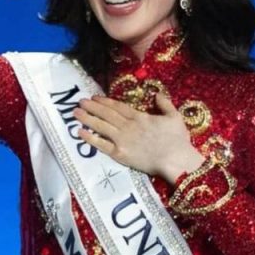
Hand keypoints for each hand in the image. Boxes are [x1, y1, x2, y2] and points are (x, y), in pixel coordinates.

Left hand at [75, 92, 203, 181]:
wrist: (176, 160)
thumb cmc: (178, 140)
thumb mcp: (175, 117)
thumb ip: (165, 104)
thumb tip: (157, 94)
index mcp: (140, 117)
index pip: (118, 107)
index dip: (105, 102)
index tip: (95, 97)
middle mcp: (128, 126)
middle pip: (107, 114)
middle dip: (92, 107)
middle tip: (80, 101)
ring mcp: (122, 140)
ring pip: (101, 126)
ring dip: (87, 118)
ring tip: (76, 113)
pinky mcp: (120, 154)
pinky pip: (101, 145)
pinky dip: (90, 138)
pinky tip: (80, 132)